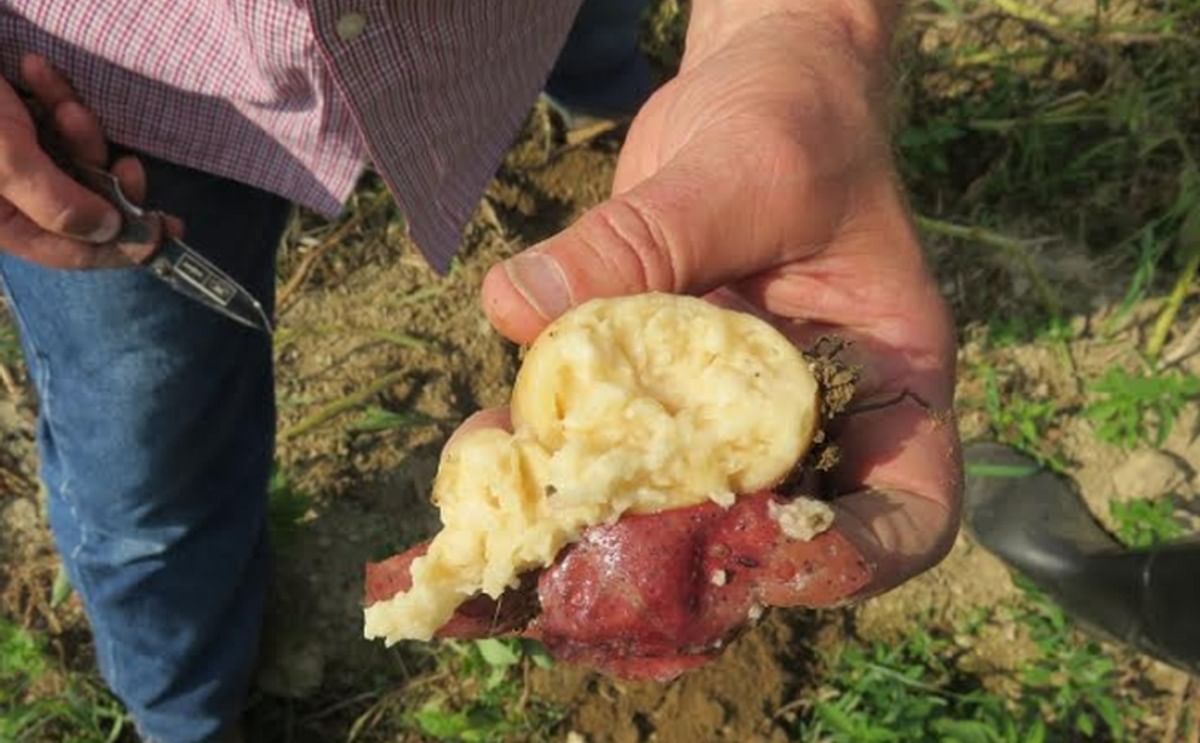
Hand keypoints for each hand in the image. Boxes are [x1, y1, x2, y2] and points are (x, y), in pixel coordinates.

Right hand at [0, 54, 159, 267]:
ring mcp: (12, 158)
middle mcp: (8, 197)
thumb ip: (57, 201)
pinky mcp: (14, 121)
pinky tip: (35, 70)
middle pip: (84, 204)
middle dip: (105, 178)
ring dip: (80, 129)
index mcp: (2, 222)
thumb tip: (109, 233)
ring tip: (60, 101)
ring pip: (77, 157)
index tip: (169, 235)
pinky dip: (56, 96)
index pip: (72, 250)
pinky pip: (55, 119)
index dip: (125, 247)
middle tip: (127, 162)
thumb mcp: (5, 159)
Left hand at [480, 8, 960, 598]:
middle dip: (683, 561)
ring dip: (594, 521)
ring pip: (676, 502)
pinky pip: (612, 439)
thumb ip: (644, 240)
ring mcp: (730, 407)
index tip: (765, 555)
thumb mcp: (744, 169)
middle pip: (771, 532)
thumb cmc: (794, 119)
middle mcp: (812, 413)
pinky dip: (551, 454)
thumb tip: (519, 304)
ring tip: (516, 516)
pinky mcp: (659, 383)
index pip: (909, 511)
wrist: (754, 83)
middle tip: (594, 562)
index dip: (853, 560)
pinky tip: (489, 442)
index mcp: (888, 378)